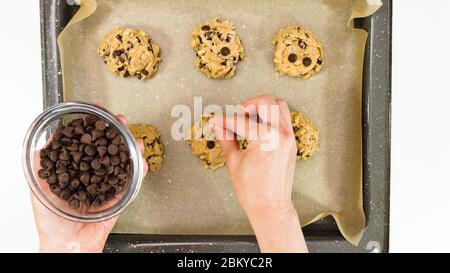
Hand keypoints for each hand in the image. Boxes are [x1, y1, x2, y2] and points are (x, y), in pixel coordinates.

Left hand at [31, 115, 147, 252]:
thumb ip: (41, 164)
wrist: (67, 243)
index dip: (93, 125)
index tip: (96, 111)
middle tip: (119, 120)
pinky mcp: (120, 195)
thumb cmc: (52, 220)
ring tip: (133, 138)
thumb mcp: (41, 186)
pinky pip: (133, 180)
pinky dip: (140, 169)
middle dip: (116, 131)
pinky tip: (141, 161)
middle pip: (109, 146)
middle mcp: (95, 173)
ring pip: (124, 159)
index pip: (87, 141)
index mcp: (77, 168)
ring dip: (131, 146)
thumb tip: (42, 143)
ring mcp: (109, 183)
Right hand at [210, 95, 306, 252]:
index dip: (224, 120)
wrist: (270, 207)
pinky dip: (272, 118)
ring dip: (264, 108)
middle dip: (249, 104)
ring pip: (280, 106)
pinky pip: (285, 120)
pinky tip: (259, 128)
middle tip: (238, 114)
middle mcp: (281, 134)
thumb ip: (226, 138)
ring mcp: (289, 138)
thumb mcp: (234, 161)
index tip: (215, 121)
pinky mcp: (291, 143)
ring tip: (250, 119)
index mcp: (266, 138)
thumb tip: (218, 126)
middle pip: (267, 102)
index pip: (240, 121)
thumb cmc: (253, 190)